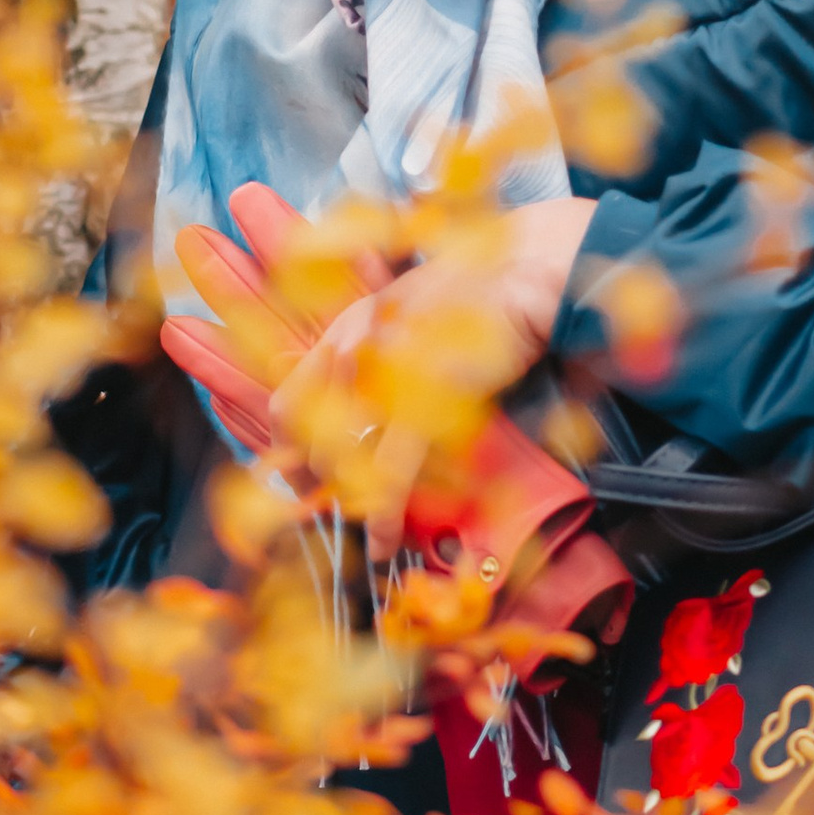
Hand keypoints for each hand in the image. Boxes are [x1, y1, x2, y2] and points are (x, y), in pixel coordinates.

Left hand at [161, 182, 622, 651]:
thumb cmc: (478, 294)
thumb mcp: (411, 312)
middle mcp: (354, 345)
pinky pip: (391, 474)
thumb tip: (363, 404)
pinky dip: (384, 516)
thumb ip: (379, 352)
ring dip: (350, 503)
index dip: (288, 454)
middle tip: (341, 512)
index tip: (307, 483)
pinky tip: (386, 544)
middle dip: (319, 484)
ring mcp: (386, 372)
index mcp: (346, 325)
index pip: (287, 403)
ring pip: (342, 458)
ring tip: (368, 531)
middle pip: (306, 436)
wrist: (526, 271)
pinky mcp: (427, 399)